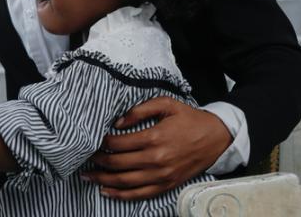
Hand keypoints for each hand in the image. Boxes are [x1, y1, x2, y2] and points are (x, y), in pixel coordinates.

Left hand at [83, 96, 232, 199]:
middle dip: (97, 162)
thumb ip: (139, 109)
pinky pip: (141, 194)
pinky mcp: (167, 185)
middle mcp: (156, 159)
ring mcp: (162, 175)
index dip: (101, 143)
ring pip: (125, 182)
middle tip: (83, 158)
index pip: (118, 144)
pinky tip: (107, 192)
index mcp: (154, 138)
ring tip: (87, 176)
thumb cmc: (189, 119)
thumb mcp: (166, 104)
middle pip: (118, 164)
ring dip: (103, 181)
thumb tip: (117, 121)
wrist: (217, 138)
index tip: (91, 140)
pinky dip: (122, 195)